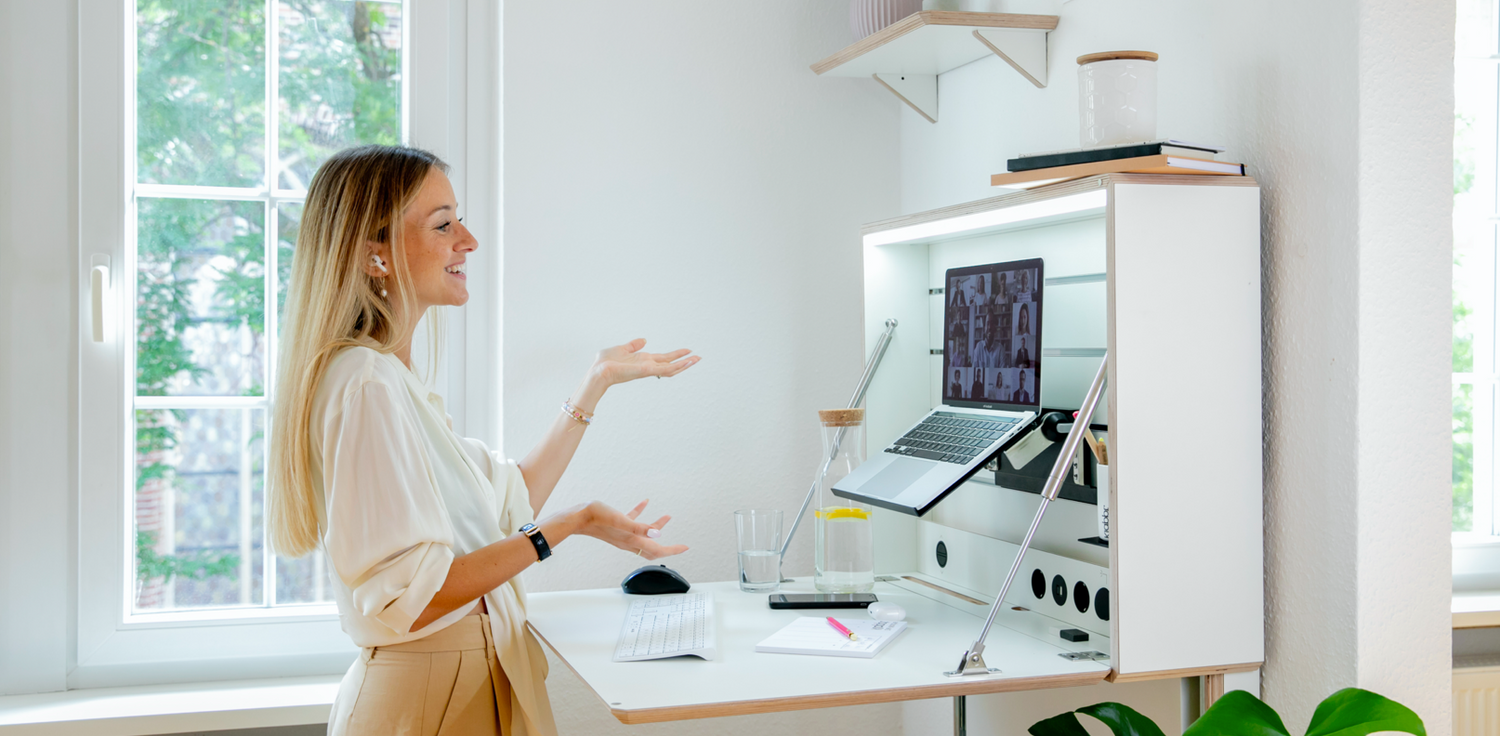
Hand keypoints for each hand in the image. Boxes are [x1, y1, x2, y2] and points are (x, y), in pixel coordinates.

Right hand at [564, 500, 687, 559]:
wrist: (576, 517)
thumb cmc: (596, 517)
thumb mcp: (620, 519)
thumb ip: (640, 527)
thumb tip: (657, 533)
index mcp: (631, 540)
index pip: (657, 549)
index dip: (673, 550)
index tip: (685, 548)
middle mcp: (628, 540)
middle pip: (652, 548)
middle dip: (667, 546)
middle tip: (680, 545)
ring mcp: (622, 534)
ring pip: (644, 534)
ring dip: (656, 526)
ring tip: (667, 516)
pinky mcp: (616, 525)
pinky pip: (633, 521)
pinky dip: (641, 514)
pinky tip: (645, 502)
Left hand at [591, 339, 699, 386]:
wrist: (598, 371)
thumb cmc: (605, 363)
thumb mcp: (622, 348)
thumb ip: (633, 345)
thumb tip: (644, 340)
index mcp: (643, 361)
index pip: (664, 358)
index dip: (676, 355)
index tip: (688, 351)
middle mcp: (648, 366)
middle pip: (671, 364)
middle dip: (685, 361)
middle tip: (699, 357)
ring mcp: (648, 370)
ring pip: (671, 369)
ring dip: (685, 364)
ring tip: (697, 359)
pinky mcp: (646, 371)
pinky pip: (664, 370)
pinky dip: (676, 366)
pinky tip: (685, 363)